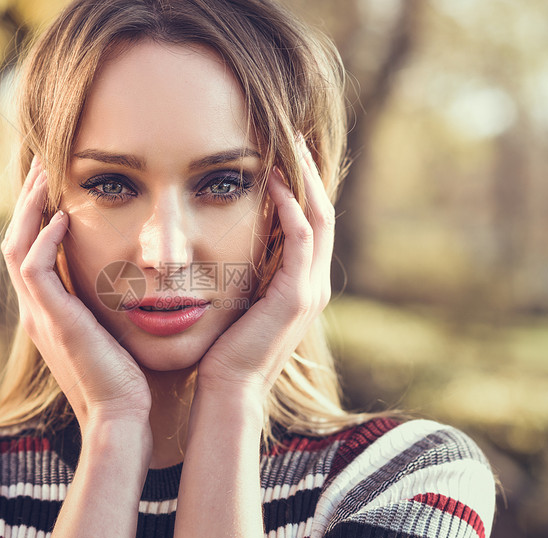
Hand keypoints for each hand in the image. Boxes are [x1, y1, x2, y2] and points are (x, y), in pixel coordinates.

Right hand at [0, 156, 151, 427]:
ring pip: (16, 247)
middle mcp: (36, 310)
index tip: (56, 184)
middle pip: (16, 241)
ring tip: (47, 176)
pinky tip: (64, 217)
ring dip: (30, 209)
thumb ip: (108, 305)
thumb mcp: (112, 332)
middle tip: (43, 165)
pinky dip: (43, 238)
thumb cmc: (126, 378)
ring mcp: (39, 315)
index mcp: (49, 312)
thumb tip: (129, 278)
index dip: (37, 216)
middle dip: (28, 202)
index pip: (31, 251)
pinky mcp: (52, 320)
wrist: (122, 415)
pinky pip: (33, 268)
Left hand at [196, 137, 334, 400]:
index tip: (284, 157)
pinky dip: (290, 207)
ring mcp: (310, 290)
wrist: (228, 390)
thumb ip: (244, 277)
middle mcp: (314, 285)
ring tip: (287, 147)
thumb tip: (224, 250)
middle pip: (323, 215)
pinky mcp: (297, 295)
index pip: (311, 226)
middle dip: (310, 175)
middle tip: (294, 138)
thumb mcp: (238, 305)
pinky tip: (271, 182)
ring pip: (318, 219)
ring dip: (303, 181)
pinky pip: (301, 237)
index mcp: (301, 287)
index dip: (302, 190)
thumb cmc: (224, 350)